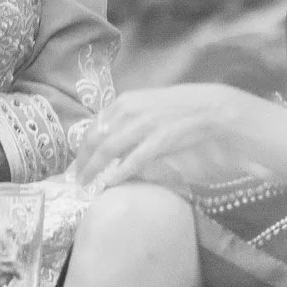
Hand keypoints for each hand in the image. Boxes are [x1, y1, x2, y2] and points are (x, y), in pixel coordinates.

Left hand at [77, 83, 250, 188]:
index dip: (82, 147)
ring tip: (85, 184)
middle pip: (95, 139)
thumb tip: (109, 140)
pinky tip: (110, 182)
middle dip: (82, 161)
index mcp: (124, 102)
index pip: (93, 126)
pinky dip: (119, 172)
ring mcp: (143, 125)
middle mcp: (129, 111)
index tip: (77, 162)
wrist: (210, 108)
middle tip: (76, 178)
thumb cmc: (178, 107)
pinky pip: (133, 159)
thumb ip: (126, 120)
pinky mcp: (159, 140)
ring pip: (108, 150)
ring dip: (94, 169)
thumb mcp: (146, 106)